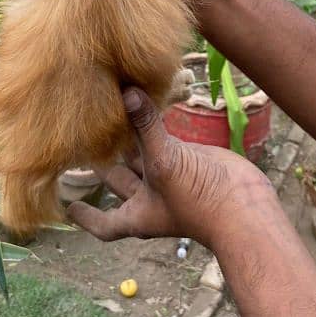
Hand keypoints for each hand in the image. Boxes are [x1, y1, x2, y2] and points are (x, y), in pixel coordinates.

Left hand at [68, 88, 275, 249]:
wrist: (245, 205)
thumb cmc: (198, 200)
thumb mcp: (164, 163)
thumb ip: (145, 128)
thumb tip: (127, 93)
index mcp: (138, 214)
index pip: (105, 223)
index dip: (87, 216)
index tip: (70, 207)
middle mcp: (151, 197)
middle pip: (120, 182)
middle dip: (104, 165)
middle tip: (83, 141)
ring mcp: (170, 179)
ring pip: (141, 158)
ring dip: (129, 142)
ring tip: (107, 117)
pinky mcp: (188, 160)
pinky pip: (165, 142)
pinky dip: (155, 128)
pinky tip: (144, 107)